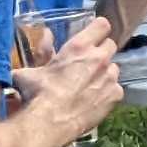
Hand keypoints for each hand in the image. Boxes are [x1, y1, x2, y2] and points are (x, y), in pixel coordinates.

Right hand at [12, 15, 123, 134]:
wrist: (49, 122)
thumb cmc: (37, 93)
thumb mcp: (30, 69)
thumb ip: (42, 51)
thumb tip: (46, 35)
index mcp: (79, 47)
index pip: (102, 25)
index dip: (98, 29)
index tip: (94, 34)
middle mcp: (99, 58)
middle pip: (111, 45)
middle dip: (101, 51)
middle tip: (89, 61)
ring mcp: (110, 77)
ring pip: (114, 68)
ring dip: (105, 72)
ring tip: (90, 83)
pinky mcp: (115, 95)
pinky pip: (116, 88)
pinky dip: (107, 92)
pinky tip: (95, 99)